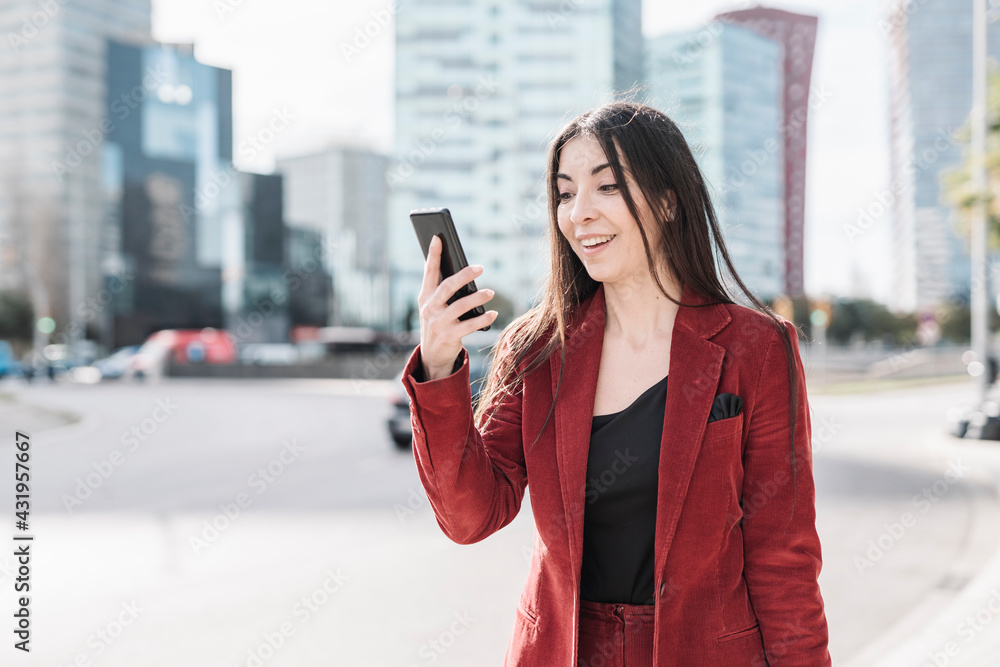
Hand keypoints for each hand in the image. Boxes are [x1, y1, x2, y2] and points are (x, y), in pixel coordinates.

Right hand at [417, 235, 497, 380]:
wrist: (432, 356)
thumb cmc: (438, 325)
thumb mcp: (434, 307)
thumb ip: (443, 291)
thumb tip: (462, 271)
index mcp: (425, 297)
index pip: (429, 272)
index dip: (433, 255)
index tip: (438, 237)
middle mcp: (429, 308)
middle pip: (447, 287)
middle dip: (464, 275)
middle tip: (480, 267)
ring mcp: (438, 323)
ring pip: (460, 306)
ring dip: (477, 298)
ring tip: (490, 292)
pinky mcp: (448, 336)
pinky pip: (468, 325)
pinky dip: (482, 319)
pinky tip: (493, 314)